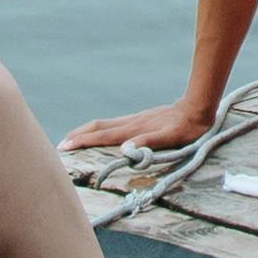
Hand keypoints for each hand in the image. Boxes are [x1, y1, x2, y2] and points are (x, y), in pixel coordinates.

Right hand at [62, 95, 209, 153]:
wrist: (197, 108)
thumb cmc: (186, 128)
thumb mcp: (170, 138)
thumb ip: (148, 142)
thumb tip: (124, 150)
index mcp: (134, 129)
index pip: (103, 136)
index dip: (83, 142)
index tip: (65, 148)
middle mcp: (131, 123)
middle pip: (98, 127)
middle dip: (78, 135)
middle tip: (61, 145)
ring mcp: (135, 119)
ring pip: (104, 124)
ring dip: (86, 131)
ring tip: (73, 139)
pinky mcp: (140, 119)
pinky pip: (113, 124)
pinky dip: (99, 129)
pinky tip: (100, 133)